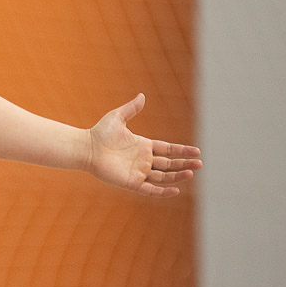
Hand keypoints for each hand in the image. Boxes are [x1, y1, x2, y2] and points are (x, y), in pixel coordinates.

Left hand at [85, 94, 201, 196]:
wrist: (86, 148)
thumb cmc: (99, 133)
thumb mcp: (117, 118)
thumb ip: (131, 108)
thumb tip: (142, 95)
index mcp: (143, 146)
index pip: (168, 149)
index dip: (182, 151)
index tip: (196, 151)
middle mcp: (143, 160)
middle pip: (169, 164)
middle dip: (184, 164)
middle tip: (200, 163)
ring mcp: (138, 172)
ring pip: (163, 177)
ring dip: (177, 176)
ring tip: (191, 172)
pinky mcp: (131, 183)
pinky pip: (150, 190)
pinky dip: (163, 191)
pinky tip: (176, 189)